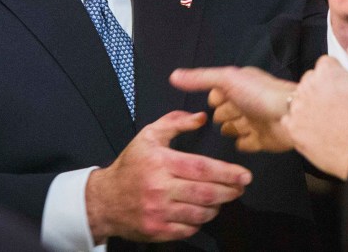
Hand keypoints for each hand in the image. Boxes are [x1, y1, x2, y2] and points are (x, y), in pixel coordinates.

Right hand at [85, 110, 251, 241]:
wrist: (104, 199)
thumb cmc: (129, 166)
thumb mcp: (148, 136)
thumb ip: (175, 122)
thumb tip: (201, 117)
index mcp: (160, 162)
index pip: (201, 168)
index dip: (226, 172)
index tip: (243, 174)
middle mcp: (160, 188)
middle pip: (205, 193)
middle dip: (229, 191)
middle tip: (240, 187)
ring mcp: (158, 212)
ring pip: (200, 213)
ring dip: (216, 206)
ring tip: (221, 198)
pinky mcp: (157, 230)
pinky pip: (188, 229)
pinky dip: (200, 221)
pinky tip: (202, 211)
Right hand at [170, 66, 296, 152]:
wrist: (290, 116)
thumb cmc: (259, 94)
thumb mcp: (226, 80)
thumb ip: (201, 79)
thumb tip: (173, 76)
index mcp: (241, 85)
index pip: (220, 93)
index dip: (215, 98)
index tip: (211, 103)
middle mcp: (247, 102)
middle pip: (227, 111)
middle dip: (222, 114)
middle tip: (218, 118)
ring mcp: (255, 122)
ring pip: (235, 127)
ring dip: (230, 129)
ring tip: (226, 131)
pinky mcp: (262, 140)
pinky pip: (247, 143)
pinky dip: (242, 143)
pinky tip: (238, 144)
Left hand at [282, 48, 347, 179]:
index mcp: (327, 73)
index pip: (326, 64)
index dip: (340, 76)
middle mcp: (308, 87)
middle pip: (312, 79)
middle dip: (325, 88)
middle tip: (342, 107)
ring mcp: (298, 109)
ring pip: (302, 98)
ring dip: (313, 105)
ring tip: (332, 120)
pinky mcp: (293, 129)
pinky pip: (292, 118)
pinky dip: (302, 123)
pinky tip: (320, 130)